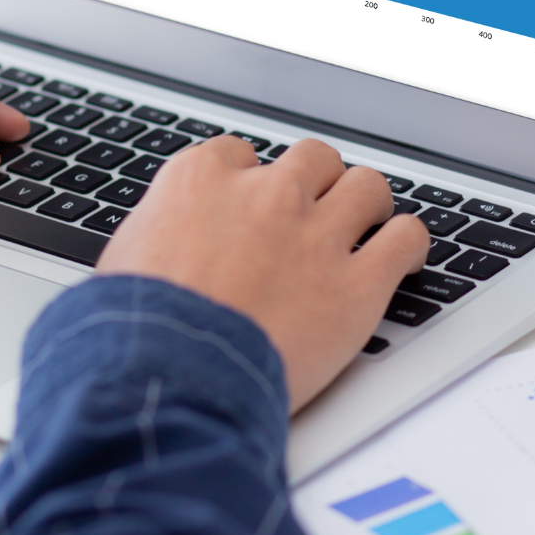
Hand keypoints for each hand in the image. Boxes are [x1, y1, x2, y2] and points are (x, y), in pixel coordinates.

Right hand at [96, 136, 428, 411]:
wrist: (168, 379)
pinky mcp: (357, 286)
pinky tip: (405, 257)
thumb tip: (161, 247)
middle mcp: (265, 195)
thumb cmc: (135, 333)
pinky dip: (409, 244)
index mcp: (201, 181)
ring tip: (370, 224)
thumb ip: (159, 236)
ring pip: (366, 186)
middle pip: (313, 159)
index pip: (239, 155)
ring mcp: (316, 236)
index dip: (250, 182)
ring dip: (368, 204)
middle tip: (317, 212)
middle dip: (317, 182)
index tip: (252, 205)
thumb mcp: (125, 263)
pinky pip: (405, 239)